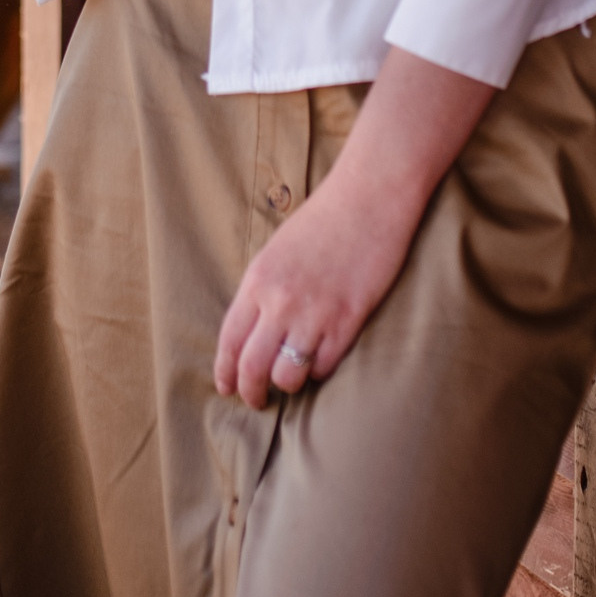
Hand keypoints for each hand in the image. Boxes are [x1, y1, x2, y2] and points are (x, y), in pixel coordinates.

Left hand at [214, 171, 415, 406]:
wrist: (370, 196)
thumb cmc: (325, 218)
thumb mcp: (278, 250)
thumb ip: (263, 289)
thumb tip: (254, 330)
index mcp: (257, 280)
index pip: (229, 341)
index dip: (225, 372)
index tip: (227, 387)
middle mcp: (280, 301)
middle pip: (252, 367)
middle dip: (251, 392)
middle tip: (256, 400)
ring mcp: (315, 313)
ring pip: (288, 375)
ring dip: (288, 385)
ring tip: (292, 381)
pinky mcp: (349, 319)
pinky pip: (325, 365)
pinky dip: (320, 371)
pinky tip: (322, 362)